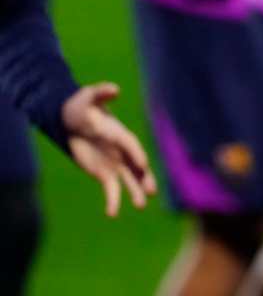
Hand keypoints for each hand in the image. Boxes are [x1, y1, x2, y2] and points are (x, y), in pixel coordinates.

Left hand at [61, 83, 156, 216]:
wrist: (70, 121)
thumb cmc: (80, 107)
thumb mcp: (87, 97)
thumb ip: (100, 93)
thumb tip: (113, 89)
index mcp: (119, 133)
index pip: (131, 145)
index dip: (137, 154)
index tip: (142, 165)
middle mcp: (121, 150)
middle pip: (136, 166)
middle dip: (144, 177)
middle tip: (151, 190)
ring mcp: (115, 162)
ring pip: (129, 179)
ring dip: (135, 191)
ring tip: (141, 205)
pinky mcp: (104, 173)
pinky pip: (112, 189)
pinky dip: (113, 201)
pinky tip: (112, 213)